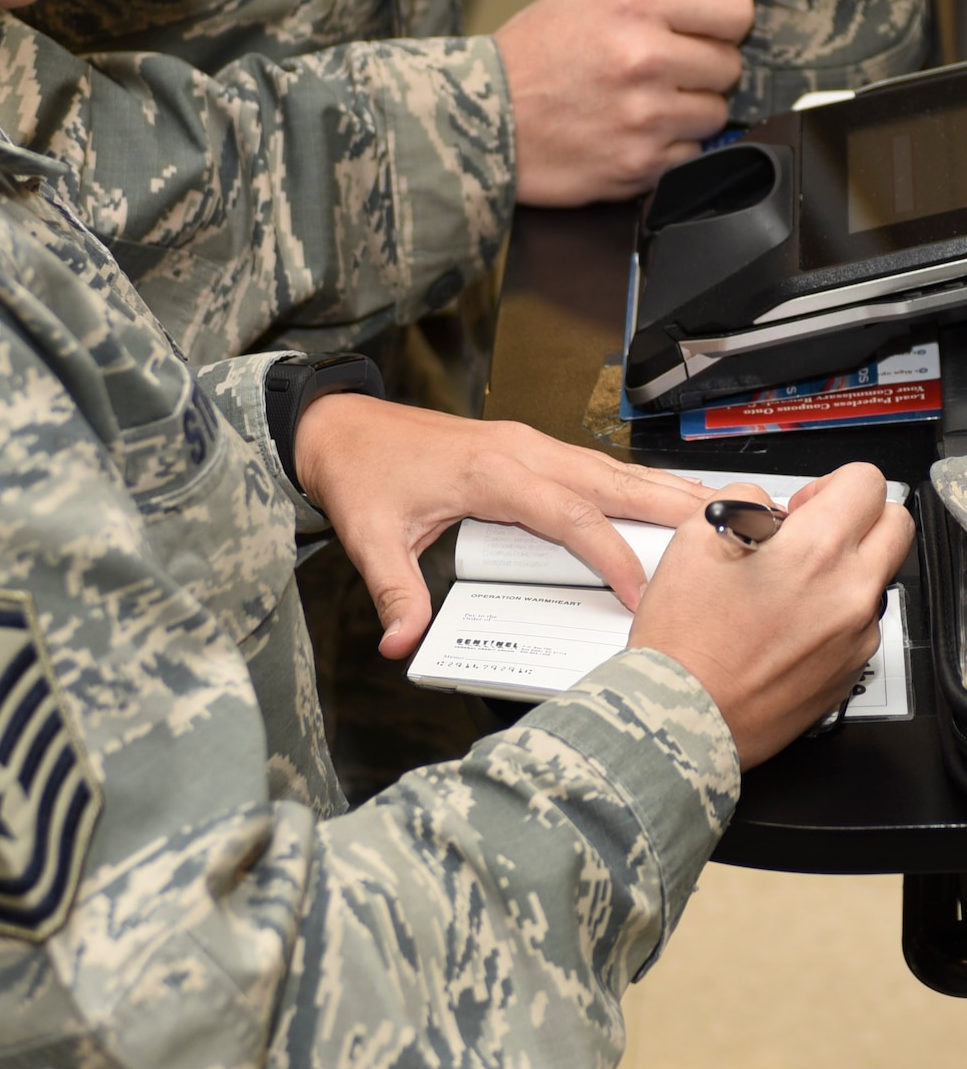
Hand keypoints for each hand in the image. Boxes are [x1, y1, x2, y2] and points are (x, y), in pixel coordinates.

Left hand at [293, 401, 716, 657]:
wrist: (340, 426)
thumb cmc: (360, 472)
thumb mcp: (369, 537)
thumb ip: (394, 591)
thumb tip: (401, 641)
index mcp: (490, 471)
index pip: (569, 515)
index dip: (610, 555)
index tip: (643, 594)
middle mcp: (519, 449)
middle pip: (610, 480)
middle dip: (669, 506)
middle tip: (727, 530)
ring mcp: (527, 443)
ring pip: (609, 468)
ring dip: (660, 490)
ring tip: (717, 513)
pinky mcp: (526, 448)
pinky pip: (591, 467)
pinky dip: (632, 485)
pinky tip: (661, 502)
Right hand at [497, 0, 754, 204]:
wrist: (481, 122)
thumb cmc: (533, 51)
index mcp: (637, 5)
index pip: (735, 8)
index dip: (720, 17)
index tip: (696, 26)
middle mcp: (646, 59)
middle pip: (730, 63)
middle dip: (701, 65)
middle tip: (657, 68)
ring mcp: (645, 118)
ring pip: (715, 112)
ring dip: (687, 109)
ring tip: (642, 101)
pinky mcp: (641, 165)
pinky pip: (691, 153)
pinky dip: (668, 147)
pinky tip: (632, 132)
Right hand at [630, 465, 914, 767]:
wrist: (685, 714)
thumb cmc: (685, 639)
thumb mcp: (694, 538)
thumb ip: (743, 501)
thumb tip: (768, 506)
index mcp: (816, 552)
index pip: (864, 483)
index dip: (830, 485)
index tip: (804, 506)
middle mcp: (850, 593)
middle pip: (895, 526)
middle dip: (858, 518)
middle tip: (814, 532)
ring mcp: (856, 637)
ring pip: (877, 577)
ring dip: (845, 567)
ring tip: (789, 585)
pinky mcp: (850, 670)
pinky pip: (858, 623)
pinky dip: (832, 613)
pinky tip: (785, 624)